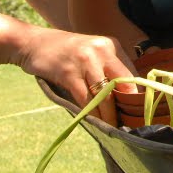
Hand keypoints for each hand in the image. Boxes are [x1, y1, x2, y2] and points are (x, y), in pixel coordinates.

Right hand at [16, 30, 137, 124]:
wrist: (33, 42)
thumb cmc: (65, 52)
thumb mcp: (91, 53)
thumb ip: (107, 69)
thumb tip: (126, 98)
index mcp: (111, 46)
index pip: (132, 74)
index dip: (137, 97)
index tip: (138, 115)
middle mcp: (102, 50)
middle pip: (123, 84)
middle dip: (127, 108)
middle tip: (129, 127)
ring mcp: (85, 60)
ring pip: (105, 95)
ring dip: (109, 116)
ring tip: (112, 129)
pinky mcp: (69, 72)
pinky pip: (85, 99)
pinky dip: (91, 113)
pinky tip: (94, 122)